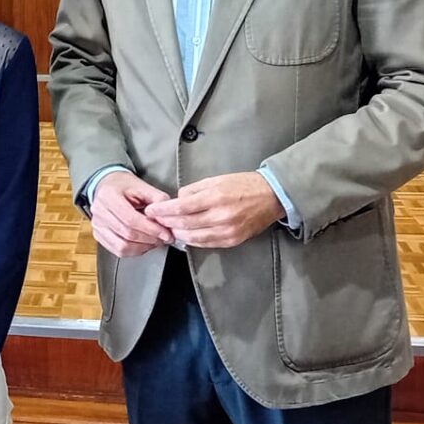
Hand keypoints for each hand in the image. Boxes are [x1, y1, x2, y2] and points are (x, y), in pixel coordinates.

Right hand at [89, 170, 174, 257]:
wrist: (108, 186)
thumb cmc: (124, 186)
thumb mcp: (142, 185)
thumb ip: (157, 198)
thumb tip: (167, 216)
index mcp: (108, 196)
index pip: (130, 219)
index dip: (150, 229)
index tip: (165, 233)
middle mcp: (99, 211)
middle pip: (126, 234)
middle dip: (149, 239)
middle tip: (164, 238)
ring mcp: (97, 225)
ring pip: (122, 246)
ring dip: (142, 247)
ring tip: (155, 241)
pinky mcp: (99, 235)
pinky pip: (117, 250)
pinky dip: (134, 251)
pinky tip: (143, 244)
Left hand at [146, 172, 283, 248]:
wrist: (272, 197)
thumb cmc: (243, 184)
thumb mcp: (216, 179)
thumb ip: (194, 190)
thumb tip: (177, 200)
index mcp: (215, 197)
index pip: (181, 207)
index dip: (163, 210)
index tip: (151, 210)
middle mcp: (220, 216)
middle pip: (184, 223)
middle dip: (165, 222)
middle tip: (154, 220)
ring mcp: (227, 231)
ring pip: (193, 237)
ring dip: (177, 233)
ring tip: (166, 228)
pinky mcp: (232, 241)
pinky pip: (206, 243)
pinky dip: (192, 240)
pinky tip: (184, 235)